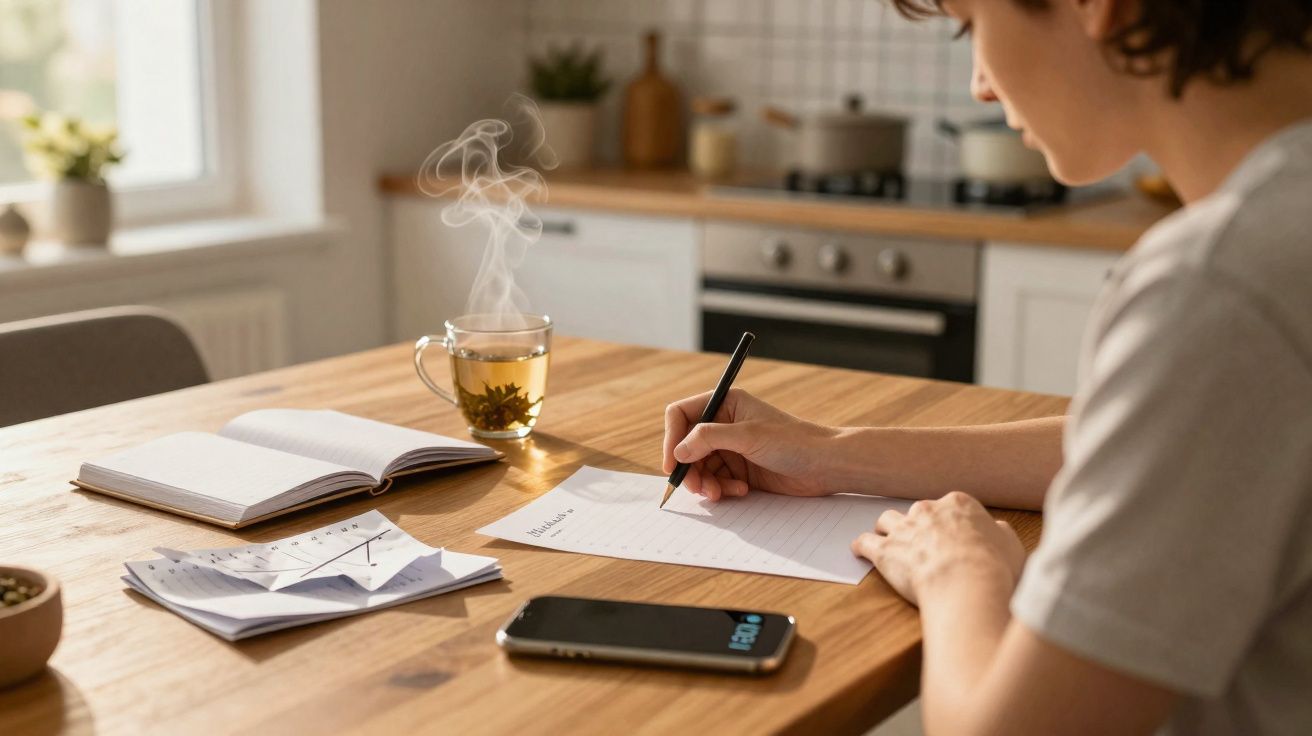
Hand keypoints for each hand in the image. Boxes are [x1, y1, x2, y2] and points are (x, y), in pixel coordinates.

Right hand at [662, 388, 836, 500]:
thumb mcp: (747, 435)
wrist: (825, 465)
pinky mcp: (739, 469)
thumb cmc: (793, 441)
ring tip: (720, 493)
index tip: (672, 463)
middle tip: (697, 488)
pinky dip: (722, 489)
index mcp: (725, 403)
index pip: (681, 415)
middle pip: (686, 446)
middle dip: (689, 468)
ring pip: (699, 467)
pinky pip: (715, 481)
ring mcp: (731, 448)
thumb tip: (678, 451)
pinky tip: (741, 490)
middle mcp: (724, 424)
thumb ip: (708, 439)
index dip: (672, 438)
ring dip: (705, 483)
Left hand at [851, 492, 1024, 605]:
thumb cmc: (993, 566)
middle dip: (919, 525)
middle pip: (918, 512)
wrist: (965, 581)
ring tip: (888, 539)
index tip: (950, 533)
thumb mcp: (1011, 545)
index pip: (950, 506)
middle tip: (922, 541)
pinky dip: (861, 546)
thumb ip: (1000, 533)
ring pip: (887, 520)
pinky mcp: (884, 551)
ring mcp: (903, 528)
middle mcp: (927, 510)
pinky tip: (859, 549)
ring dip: (888, 530)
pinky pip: (865, 542)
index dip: (950, 522)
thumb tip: (996, 529)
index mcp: (958, 504)